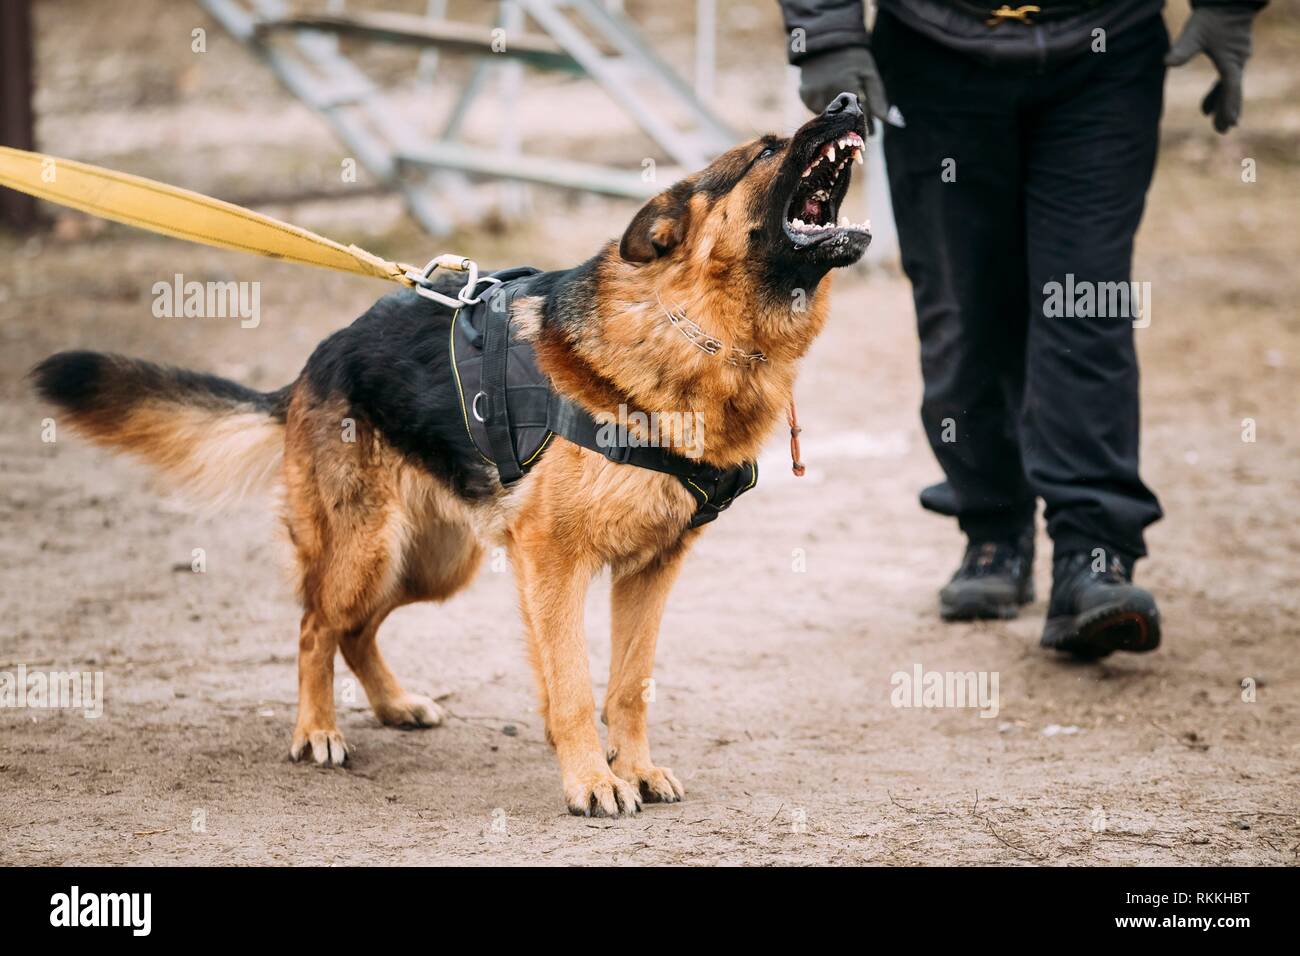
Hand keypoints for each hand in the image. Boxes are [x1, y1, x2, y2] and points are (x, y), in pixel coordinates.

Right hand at [798, 45, 901, 132]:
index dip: (866, 127)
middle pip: (843, 120)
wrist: (825, 40)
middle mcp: (828, 92)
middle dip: (852, 122)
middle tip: (859, 123)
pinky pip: (817, 110)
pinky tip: (828, 96)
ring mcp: (814, 94)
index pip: (859, 116)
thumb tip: (886, 120)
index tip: (872, 135)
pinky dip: (824, 107)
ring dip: (838, 115)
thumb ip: (877, 98)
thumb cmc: (852, 57)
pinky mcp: (804, 95)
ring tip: (842, 104)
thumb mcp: (868, 73)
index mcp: (846, 87)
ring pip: (829, 118)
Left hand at [1164, 7, 1256, 133]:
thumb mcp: (1194, 33)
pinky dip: (1219, 92)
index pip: (1231, 88)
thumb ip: (1182, 50)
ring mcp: (1238, 57)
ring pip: (1230, 86)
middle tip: (1224, 130)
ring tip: (1216, 123)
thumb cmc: (1210, 17)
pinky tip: (1207, 107)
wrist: (1226, 0)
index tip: (1231, 122)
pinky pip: (1227, 78)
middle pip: (1233, 91)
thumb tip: (1167, 63)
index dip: (1229, 106)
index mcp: (1231, 61)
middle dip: (1228, 110)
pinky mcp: (1234, 53)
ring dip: (1223, 104)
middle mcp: (1238, 61)